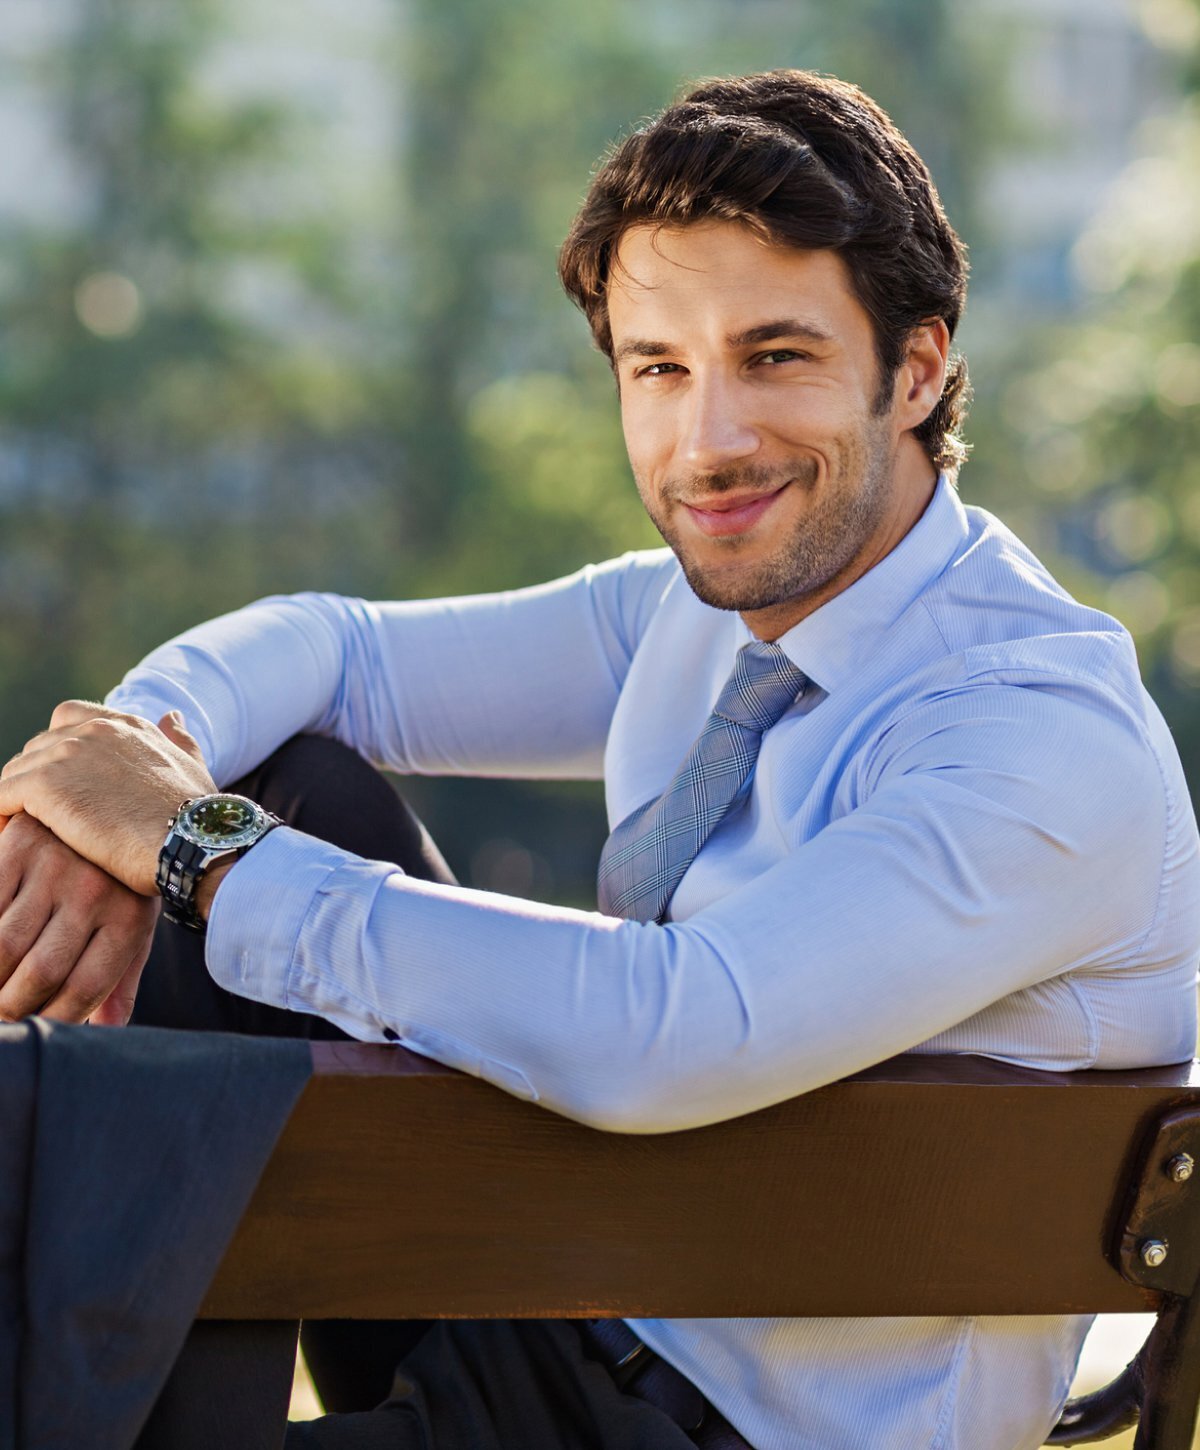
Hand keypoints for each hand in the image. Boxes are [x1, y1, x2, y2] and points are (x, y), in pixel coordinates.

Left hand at [0, 701, 216, 895]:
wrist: (192, 842)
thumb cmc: (197, 817)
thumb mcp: (194, 767)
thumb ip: (179, 739)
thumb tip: (172, 716)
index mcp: (126, 725)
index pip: (70, 719)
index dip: (60, 750)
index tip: (66, 785)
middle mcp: (94, 730)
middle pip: (37, 747)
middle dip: (36, 779)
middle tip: (43, 817)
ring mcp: (67, 754)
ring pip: (16, 772)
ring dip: (15, 800)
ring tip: (20, 831)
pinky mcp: (45, 786)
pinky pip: (0, 797)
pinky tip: (7, 835)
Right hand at [0, 812, 159, 1024]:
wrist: (120, 805)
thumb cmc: (120, 883)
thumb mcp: (133, 925)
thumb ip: (120, 980)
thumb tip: (104, 1031)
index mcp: (129, 919)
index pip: (86, 988)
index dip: (55, 1019)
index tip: (36, 1028)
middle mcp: (95, 893)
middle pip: (40, 973)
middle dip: (10, 1007)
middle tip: (1, 1016)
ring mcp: (55, 867)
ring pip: (2, 945)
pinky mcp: (19, 843)